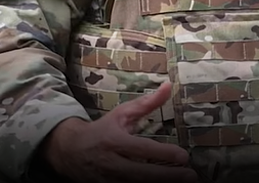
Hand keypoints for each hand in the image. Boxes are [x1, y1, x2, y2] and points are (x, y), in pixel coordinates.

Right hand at [40, 82, 196, 182]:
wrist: (68, 150)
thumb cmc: (102, 130)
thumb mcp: (122, 113)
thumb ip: (147, 103)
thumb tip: (169, 85)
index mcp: (114, 141)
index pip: (142, 149)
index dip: (163, 154)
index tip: (184, 156)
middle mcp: (110, 163)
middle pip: (140, 174)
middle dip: (166, 176)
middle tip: (190, 176)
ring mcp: (106, 180)